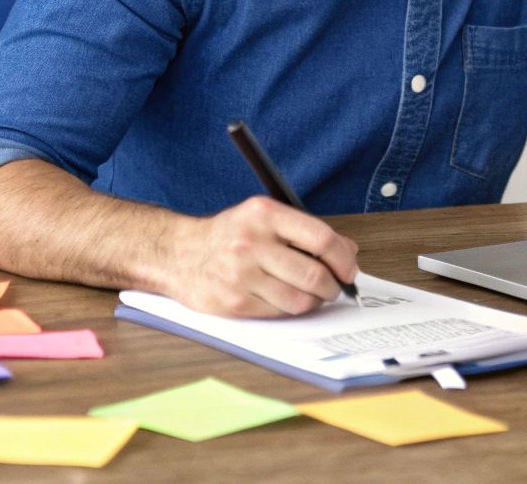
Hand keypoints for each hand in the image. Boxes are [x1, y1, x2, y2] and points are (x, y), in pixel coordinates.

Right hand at [163, 196, 360, 316]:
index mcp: (264, 214)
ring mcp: (241, 274)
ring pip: (300, 300)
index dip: (343, 259)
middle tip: (333, 287)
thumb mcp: (263, 218)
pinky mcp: (234, 302)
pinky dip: (289, 309)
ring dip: (313, 301)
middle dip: (332, 286)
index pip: (320, 238)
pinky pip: (279, 313)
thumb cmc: (227, 236)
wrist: (177, 253)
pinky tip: (284, 299)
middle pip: (314, 274)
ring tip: (309, 294)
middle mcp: (252, 242)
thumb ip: (305, 232)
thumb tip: (348, 252)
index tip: (349, 270)